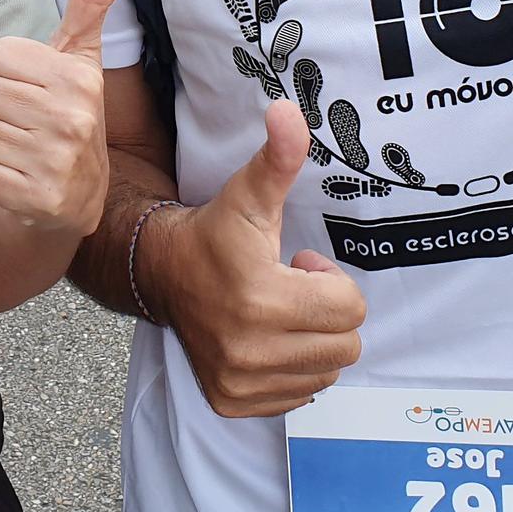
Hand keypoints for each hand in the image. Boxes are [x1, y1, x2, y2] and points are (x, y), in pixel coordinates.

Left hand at [0, 0, 140, 236]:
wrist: (78, 197)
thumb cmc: (70, 114)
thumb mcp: (82, 58)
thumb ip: (92, 2)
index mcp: (80, 79)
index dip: (7, 71)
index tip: (31, 87)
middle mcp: (72, 120)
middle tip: (23, 119)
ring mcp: (54, 163)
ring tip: (19, 145)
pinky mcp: (35, 199)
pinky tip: (16, 173)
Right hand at [144, 99, 366, 418]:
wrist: (161, 273)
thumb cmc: (216, 232)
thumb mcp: (251, 193)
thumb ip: (279, 157)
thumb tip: (289, 110)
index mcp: (261, 298)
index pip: (351, 308)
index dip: (330, 281)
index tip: (297, 265)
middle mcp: (250, 349)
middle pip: (345, 345)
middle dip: (327, 313)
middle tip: (290, 289)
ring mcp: (240, 381)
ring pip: (326, 372)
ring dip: (312, 341)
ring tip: (277, 312)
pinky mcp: (232, 401)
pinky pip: (300, 395)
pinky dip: (292, 368)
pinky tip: (265, 338)